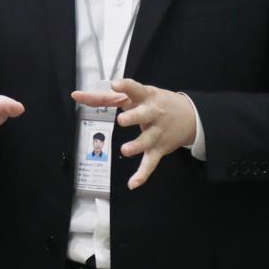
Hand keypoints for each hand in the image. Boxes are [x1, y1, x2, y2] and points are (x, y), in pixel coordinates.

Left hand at [71, 78, 197, 188]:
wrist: (192, 115)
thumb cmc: (155, 102)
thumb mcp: (138, 94)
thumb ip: (107, 97)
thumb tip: (76, 96)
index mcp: (146, 96)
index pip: (134, 89)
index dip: (125, 86)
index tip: (115, 85)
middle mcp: (153, 113)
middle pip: (144, 114)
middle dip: (133, 118)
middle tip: (121, 121)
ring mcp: (157, 131)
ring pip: (147, 140)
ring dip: (137, 146)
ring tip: (125, 150)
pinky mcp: (160, 148)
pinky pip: (151, 162)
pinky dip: (143, 174)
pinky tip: (132, 184)